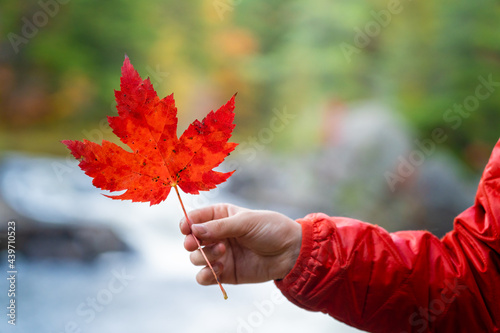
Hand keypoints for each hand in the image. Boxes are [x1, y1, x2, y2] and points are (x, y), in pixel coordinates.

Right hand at [180, 203, 301, 284]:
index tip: (186, 229)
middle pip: (190, 240)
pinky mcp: (225, 273)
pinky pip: (204, 277)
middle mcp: (216, 235)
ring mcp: (219, 254)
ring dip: (203, 257)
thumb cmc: (271, 229)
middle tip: (198, 244)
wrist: (290, 252)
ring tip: (222, 253)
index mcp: (220, 216)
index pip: (194, 218)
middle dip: (192, 242)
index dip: (186, 223)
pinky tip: (221, 269)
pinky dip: (207, 274)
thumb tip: (193, 230)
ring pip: (195, 258)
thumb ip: (220, 227)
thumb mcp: (246, 222)